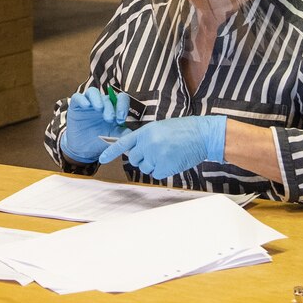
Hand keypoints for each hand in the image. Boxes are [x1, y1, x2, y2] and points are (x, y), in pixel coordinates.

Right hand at [58, 87, 130, 160]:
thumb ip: (123, 134)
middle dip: (110, 107)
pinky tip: (86, 106)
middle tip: (110, 119)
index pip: (121, 99)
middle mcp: (101, 103)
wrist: (83, 150)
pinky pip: (78, 97)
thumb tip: (135, 134)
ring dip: (98, 99)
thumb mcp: (113, 138)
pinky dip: (82, 99)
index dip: (122, 106)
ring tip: (99, 109)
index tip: (121, 119)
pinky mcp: (75, 106)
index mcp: (113, 109)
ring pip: (93, 92)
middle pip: (107, 97)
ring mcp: (88, 104)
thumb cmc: (100, 140)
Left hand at [98, 116, 227, 179]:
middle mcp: (148, 143)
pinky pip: (156, 174)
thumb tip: (134, 151)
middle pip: (134, 159)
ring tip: (167, 154)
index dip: (111, 151)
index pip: (123, 143)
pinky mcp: (165, 167)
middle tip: (157, 152)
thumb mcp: (159, 128)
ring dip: (153, 164)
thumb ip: (145, 138)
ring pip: (145, 168)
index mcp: (145, 132)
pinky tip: (171, 161)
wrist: (201, 135)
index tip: (102, 158)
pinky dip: (162, 171)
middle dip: (143, 158)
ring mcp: (156, 156)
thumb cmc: (182, 130)